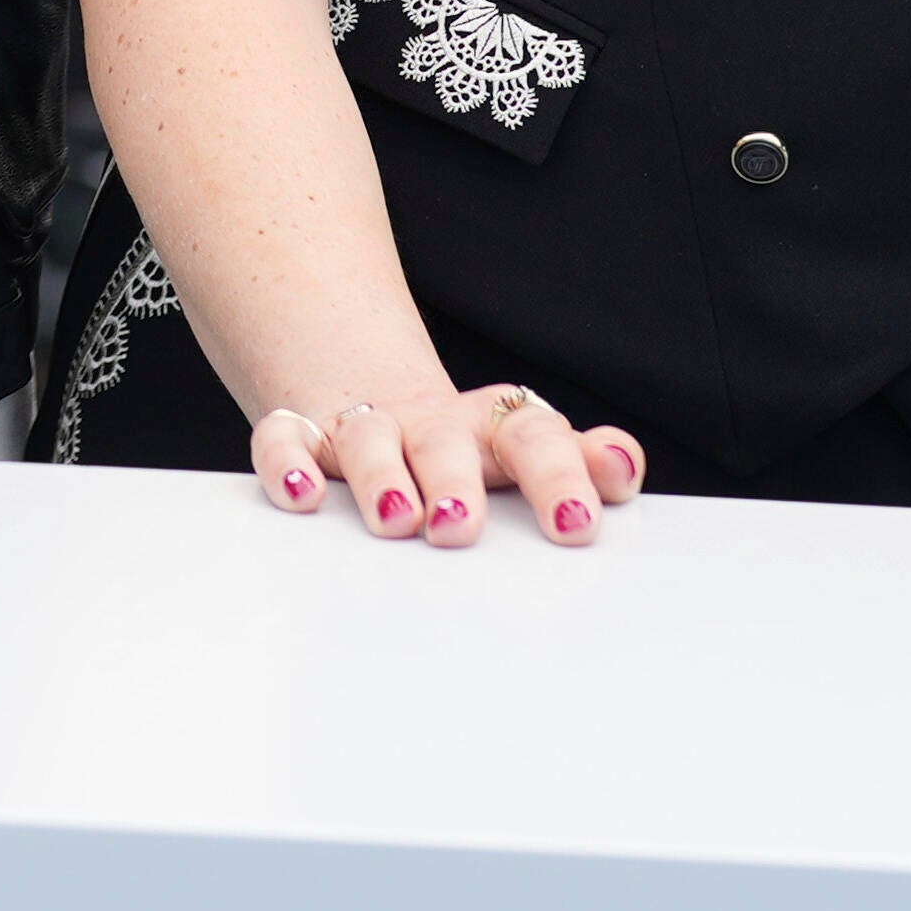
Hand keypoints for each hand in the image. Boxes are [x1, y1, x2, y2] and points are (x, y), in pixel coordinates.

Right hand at [242, 367, 644, 548]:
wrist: (366, 382)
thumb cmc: (461, 445)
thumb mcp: (518, 453)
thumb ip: (577, 463)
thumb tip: (624, 468)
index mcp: (492, 428)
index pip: (533, 436)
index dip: (558, 475)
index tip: (574, 524)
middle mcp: (430, 424)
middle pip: (446, 438)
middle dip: (454, 481)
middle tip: (459, 529)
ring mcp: (365, 427)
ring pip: (368, 437)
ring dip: (381, 475)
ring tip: (394, 519)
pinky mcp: (304, 435)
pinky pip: (286, 437)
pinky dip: (289, 461)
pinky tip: (302, 493)